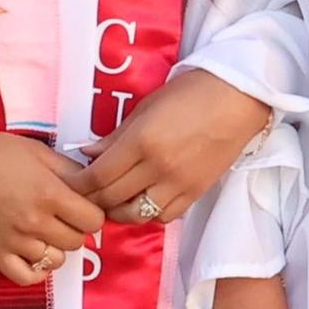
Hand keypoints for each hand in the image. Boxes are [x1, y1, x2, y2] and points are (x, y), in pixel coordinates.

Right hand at [0, 97, 105, 285]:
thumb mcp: (34, 149)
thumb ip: (67, 168)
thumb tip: (91, 183)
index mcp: (50, 193)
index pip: (93, 220)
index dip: (91, 212)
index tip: (82, 205)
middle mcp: (36, 222)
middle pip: (76, 241)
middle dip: (74, 228)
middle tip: (62, 215)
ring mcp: (15, 242)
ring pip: (55, 260)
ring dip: (55, 247)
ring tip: (44, 232)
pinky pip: (27, 277)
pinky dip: (37, 270)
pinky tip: (34, 254)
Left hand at [76, 69, 272, 227]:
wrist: (238, 98)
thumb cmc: (191, 92)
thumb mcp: (147, 107)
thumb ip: (115, 135)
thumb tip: (87, 152)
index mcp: (142, 141)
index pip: (97, 177)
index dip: (78, 185)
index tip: (69, 183)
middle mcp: (158, 167)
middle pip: (111, 198)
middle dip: (90, 199)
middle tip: (82, 194)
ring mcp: (178, 184)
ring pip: (135, 215)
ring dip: (117, 211)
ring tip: (110, 200)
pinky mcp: (195, 193)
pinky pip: (162, 216)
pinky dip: (146, 214)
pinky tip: (141, 201)